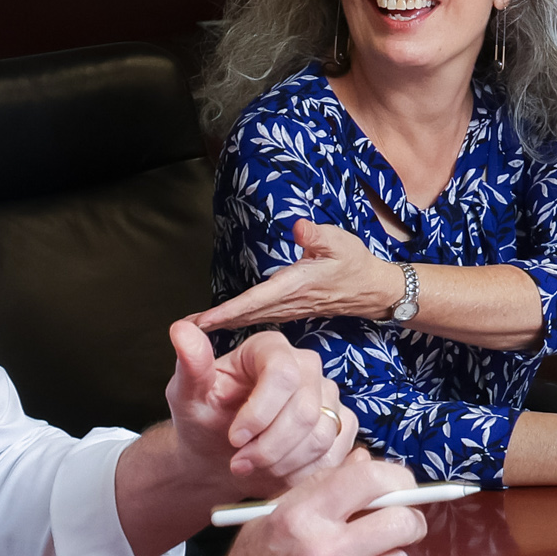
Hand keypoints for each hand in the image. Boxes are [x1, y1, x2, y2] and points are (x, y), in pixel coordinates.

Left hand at [165, 321, 357, 490]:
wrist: (220, 456)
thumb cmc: (204, 421)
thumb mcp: (187, 395)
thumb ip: (191, 365)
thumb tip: (180, 331)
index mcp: (270, 348)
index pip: (282, 375)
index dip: (260, 414)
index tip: (234, 438)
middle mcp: (306, 365)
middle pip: (306, 410)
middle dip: (269, 447)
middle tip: (239, 463)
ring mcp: (328, 395)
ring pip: (322, 436)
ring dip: (283, 463)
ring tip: (253, 467)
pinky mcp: (341, 424)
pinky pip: (334, 453)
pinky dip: (303, 472)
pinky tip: (277, 471)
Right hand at [193, 445, 422, 555]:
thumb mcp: (269, 523)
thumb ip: (318, 491)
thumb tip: (365, 461)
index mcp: (297, 518)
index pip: (369, 479)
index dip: (398, 479)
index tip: (402, 487)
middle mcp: (319, 553)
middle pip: (402, 522)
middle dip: (408, 524)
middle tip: (399, 529)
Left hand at [197, 220, 406, 334]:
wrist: (372, 291)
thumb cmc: (355, 263)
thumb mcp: (340, 242)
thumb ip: (317, 234)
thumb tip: (298, 226)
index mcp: (294, 286)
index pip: (254, 300)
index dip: (227, 311)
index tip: (203, 320)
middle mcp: (288, 303)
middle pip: (245, 316)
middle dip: (215, 322)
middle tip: (184, 329)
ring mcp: (288, 310)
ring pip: (250, 319)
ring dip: (223, 324)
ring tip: (196, 328)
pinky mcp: (290, 310)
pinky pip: (258, 319)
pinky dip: (238, 322)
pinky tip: (224, 323)